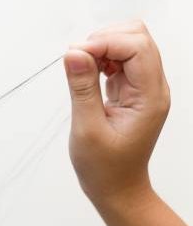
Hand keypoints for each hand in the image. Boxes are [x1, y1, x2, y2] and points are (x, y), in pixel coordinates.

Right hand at [63, 20, 169, 205]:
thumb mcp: (87, 129)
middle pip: (137, 38)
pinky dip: (100, 59)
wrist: (117, 188)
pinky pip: (120, 60)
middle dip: (104, 40)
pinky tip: (87, 74)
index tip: (75, 55)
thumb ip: (82, 87)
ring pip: (128, 45)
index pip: (137, 48)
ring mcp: (143, 88)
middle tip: (77, 59)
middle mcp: (152, 88)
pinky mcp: (131, 90)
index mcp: (150, 98)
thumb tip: (73, 53)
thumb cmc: (105, 168)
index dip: (104, 43)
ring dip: (101, 48)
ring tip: (80, 68)